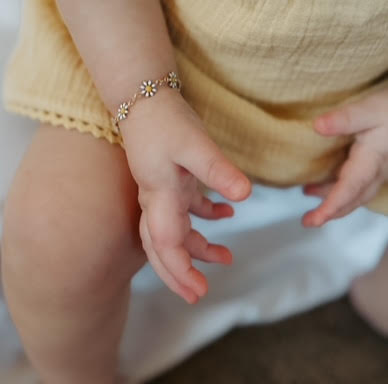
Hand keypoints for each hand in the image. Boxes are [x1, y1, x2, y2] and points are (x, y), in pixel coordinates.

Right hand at [119, 89, 251, 304]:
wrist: (145, 96)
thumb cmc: (164, 121)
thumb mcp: (194, 145)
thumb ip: (218, 171)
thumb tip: (245, 195)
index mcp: (159, 196)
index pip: (165, 243)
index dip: (180, 270)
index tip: (199, 291)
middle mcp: (157, 199)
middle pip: (162, 247)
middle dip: (178, 273)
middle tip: (198, 294)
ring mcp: (163, 190)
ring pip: (175, 230)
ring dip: (197, 247)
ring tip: (226, 257)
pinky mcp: (171, 178)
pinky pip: (187, 207)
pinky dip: (206, 215)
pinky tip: (228, 212)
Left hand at [303, 88, 387, 226]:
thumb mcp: (371, 109)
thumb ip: (346, 118)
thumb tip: (317, 126)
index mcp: (372, 161)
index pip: (348, 190)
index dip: (330, 208)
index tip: (313, 221)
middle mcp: (378, 169)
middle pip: (353, 198)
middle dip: (331, 211)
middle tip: (309, 220)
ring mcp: (381, 166)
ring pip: (357, 190)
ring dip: (335, 197)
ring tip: (309, 192)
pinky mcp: (380, 159)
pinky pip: (361, 180)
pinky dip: (343, 185)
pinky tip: (331, 176)